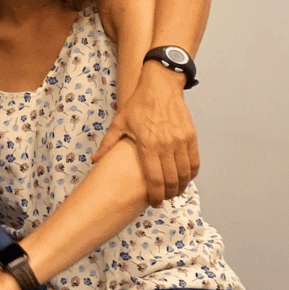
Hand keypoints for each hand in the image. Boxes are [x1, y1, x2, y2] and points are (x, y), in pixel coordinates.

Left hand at [92, 61, 199, 204]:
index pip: (153, 178)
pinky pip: (194, 161)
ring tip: (175, 192)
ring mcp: (180, 140)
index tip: (155, 202)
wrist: (160, 87)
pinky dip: (191, 173)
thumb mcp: (119, 123)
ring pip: (184, 173)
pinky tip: (185, 178)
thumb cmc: (138, 105)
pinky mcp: (191, 136)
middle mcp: (165, 145)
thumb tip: (94, 160)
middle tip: (164, 199)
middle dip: (168, 194)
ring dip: (181, 186)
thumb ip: (108, 144)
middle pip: (171, 179)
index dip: (155, 194)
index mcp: (146, 144)